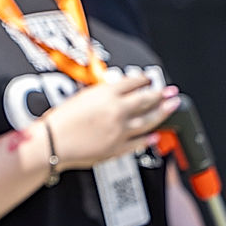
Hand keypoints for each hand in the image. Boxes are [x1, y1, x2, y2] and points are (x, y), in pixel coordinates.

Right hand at [45, 75, 178, 170]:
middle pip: (146, 100)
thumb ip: (98, 95)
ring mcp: (121, 130)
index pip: (132, 82)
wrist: (53, 142)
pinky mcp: (119, 147)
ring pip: (148, 120)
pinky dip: (149, 138)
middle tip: (171, 91)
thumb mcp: (77, 96)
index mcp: (106, 94)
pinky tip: (155, 135)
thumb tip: (111, 95)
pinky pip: (139, 142)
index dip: (143, 79)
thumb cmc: (58, 119)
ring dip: (162, 112)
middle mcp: (118, 110)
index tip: (149, 79)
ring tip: (172, 107)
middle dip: (161, 94)